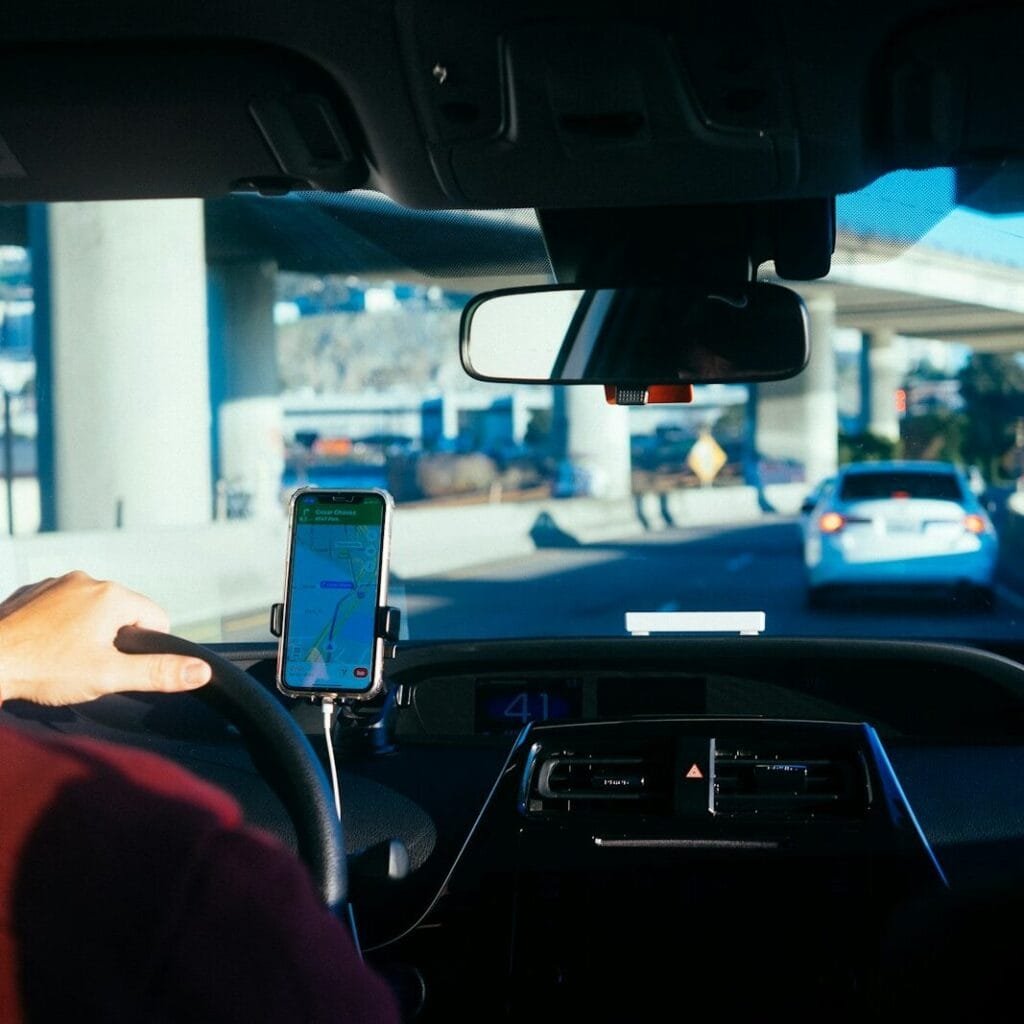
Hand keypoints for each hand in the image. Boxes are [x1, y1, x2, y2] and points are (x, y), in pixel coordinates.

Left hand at [0, 571, 211, 705]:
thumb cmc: (43, 669)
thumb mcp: (109, 677)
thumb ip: (158, 672)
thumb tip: (201, 671)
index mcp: (112, 596)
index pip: (156, 619)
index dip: (145, 648)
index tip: (118, 666)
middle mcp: (87, 580)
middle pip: (123, 613)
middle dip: (113, 640)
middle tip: (87, 667)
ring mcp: (55, 583)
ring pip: (91, 609)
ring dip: (85, 632)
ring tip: (62, 660)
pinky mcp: (31, 592)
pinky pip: (60, 607)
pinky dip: (58, 627)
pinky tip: (43, 649)